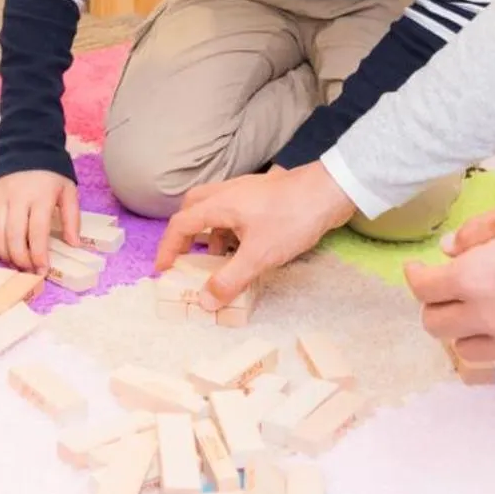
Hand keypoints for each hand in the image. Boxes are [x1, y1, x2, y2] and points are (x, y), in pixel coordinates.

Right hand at [0, 169, 76, 272]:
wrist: (27, 147)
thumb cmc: (51, 173)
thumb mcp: (68, 191)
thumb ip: (72, 218)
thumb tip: (74, 244)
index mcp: (41, 197)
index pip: (37, 232)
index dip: (38, 254)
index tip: (42, 270)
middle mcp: (18, 198)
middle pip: (14, 236)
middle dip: (20, 258)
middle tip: (28, 270)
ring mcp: (0, 198)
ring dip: (5, 253)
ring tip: (15, 263)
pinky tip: (1, 249)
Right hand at [156, 163, 356, 309]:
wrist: (331, 191)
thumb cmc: (292, 218)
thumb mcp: (258, 256)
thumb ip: (229, 279)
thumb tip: (204, 301)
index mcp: (219, 204)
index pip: (180, 225)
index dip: (167, 249)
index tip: (163, 271)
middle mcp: (227, 193)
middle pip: (192, 209)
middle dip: (184, 235)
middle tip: (185, 259)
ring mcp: (247, 192)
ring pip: (215, 210)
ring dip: (210, 233)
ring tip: (218, 260)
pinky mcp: (264, 196)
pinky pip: (235, 212)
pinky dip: (231, 230)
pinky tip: (245, 248)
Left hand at [405, 198, 494, 379]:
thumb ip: (478, 231)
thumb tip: (450, 248)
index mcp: (472, 279)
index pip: (423, 288)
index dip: (415, 276)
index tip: (419, 268)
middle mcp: (483, 318)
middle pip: (435, 325)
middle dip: (435, 305)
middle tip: (450, 288)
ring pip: (465, 350)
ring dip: (465, 330)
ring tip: (482, 311)